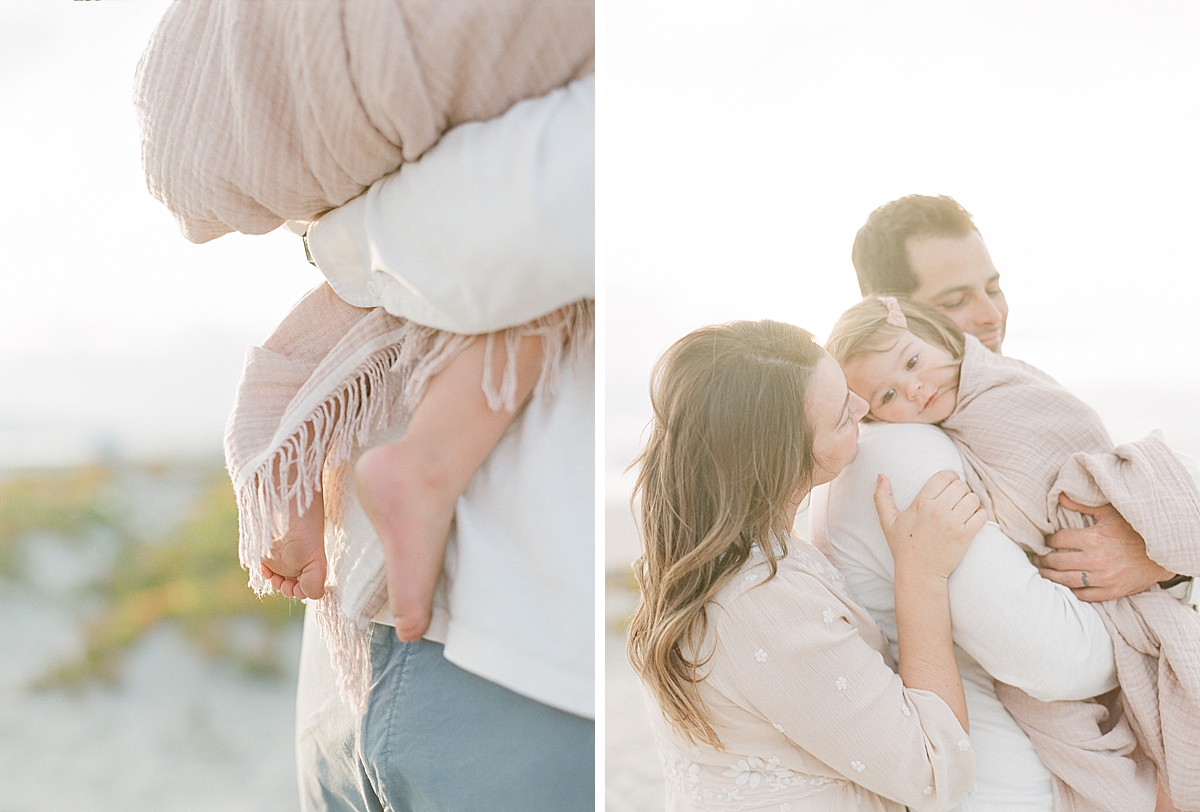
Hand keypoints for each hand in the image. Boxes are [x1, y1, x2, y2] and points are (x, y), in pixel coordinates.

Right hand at [874, 470, 985, 582]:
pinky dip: (979, 515)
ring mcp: (953, 524)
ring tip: (964, 508)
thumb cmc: (903, 547)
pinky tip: (971, 519)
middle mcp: (938, 511)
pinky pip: (981, 515)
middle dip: (961, 489)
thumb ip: (882, 497)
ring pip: (973, 499)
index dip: (950, 477)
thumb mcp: (887, 522)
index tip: (949, 484)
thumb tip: (880, 475)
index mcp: (921, 503)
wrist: (918, 574)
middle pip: (961, 486)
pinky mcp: (965, 536)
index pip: (944, 476)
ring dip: (971, 502)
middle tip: (956, 498)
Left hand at [1034, 493, 1172, 600]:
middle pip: (1057, 561)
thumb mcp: (1110, 512)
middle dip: (1043, 559)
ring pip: (1066, 581)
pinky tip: (1063, 586)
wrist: (1163, 553)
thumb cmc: (1134, 529)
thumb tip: (1060, 496)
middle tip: (1036, 558)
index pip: (1058, 540)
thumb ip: (1083, 505)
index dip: (1048, 540)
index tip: (1044, 540)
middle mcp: (1096, 560)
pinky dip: (1070, 591)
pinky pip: (1084, 595)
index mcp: (1093, 538)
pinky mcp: (1112, 591)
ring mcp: (1103, 578)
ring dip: (1050, 577)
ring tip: (1042, 572)